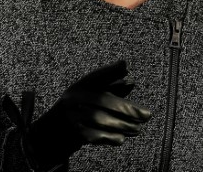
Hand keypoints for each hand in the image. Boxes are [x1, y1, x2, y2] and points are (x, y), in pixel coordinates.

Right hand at [18, 60, 151, 169]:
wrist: (55, 132)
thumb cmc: (80, 110)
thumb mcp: (91, 96)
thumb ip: (111, 88)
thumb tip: (131, 81)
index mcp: (78, 86)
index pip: (95, 76)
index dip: (109, 70)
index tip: (125, 65)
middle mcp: (72, 98)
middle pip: (101, 100)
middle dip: (125, 107)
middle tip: (147, 115)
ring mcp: (72, 115)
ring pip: (99, 118)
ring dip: (122, 125)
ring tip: (137, 129)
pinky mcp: (74, 133)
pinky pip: (95, 135)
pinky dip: (110, 137)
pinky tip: (121, 138)